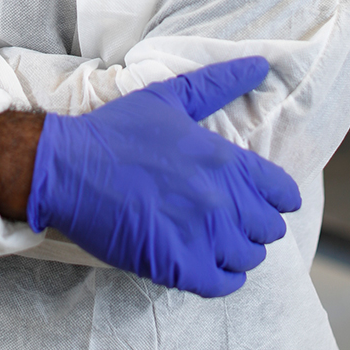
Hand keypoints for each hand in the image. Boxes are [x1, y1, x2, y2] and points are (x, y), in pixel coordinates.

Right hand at [25, 58, 300, 297]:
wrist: (66, 169)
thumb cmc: (116, 131)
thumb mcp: (169, 97)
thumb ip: (219, 83)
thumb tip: (261, 64)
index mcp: (223, 159)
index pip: (282, 192)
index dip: (275, 196)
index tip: (260, 197)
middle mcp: (220, 200)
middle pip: (268, 228)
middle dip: (254, 222)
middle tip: (228, 217)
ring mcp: (200, 237)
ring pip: (249, 258)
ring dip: (237, 250)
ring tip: (215, 240)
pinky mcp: (177, 267)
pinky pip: (224, 285)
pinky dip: (222, 277)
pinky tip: (206, 264)